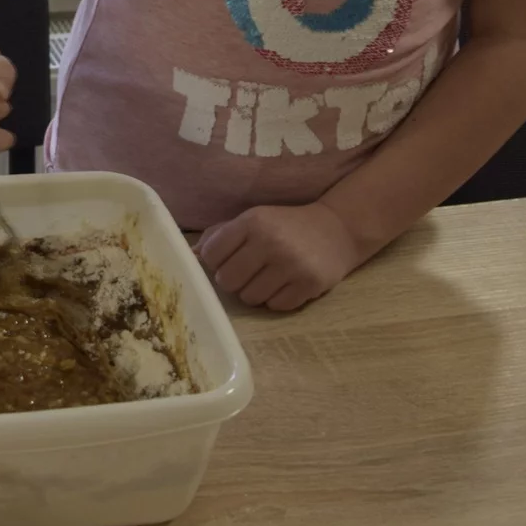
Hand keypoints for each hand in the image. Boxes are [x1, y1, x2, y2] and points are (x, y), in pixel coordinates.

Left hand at [195, 203, 363, 311]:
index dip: (215, 261)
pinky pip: (275, 306)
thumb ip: (220, 235)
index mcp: (252, 222)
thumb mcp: (254, 219)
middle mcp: (271, 242)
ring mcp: (291, 266)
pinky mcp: (308, 285)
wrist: (337, 229)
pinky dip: (276, 300)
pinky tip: (286, 284)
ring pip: (250, 298)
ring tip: (268, 278)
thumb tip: (188, 253)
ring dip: (255, 292)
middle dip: (233, 280)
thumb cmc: (287, 225)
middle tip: (248, 272)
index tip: (228, 259)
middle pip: (227, 281)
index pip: (211, 255)